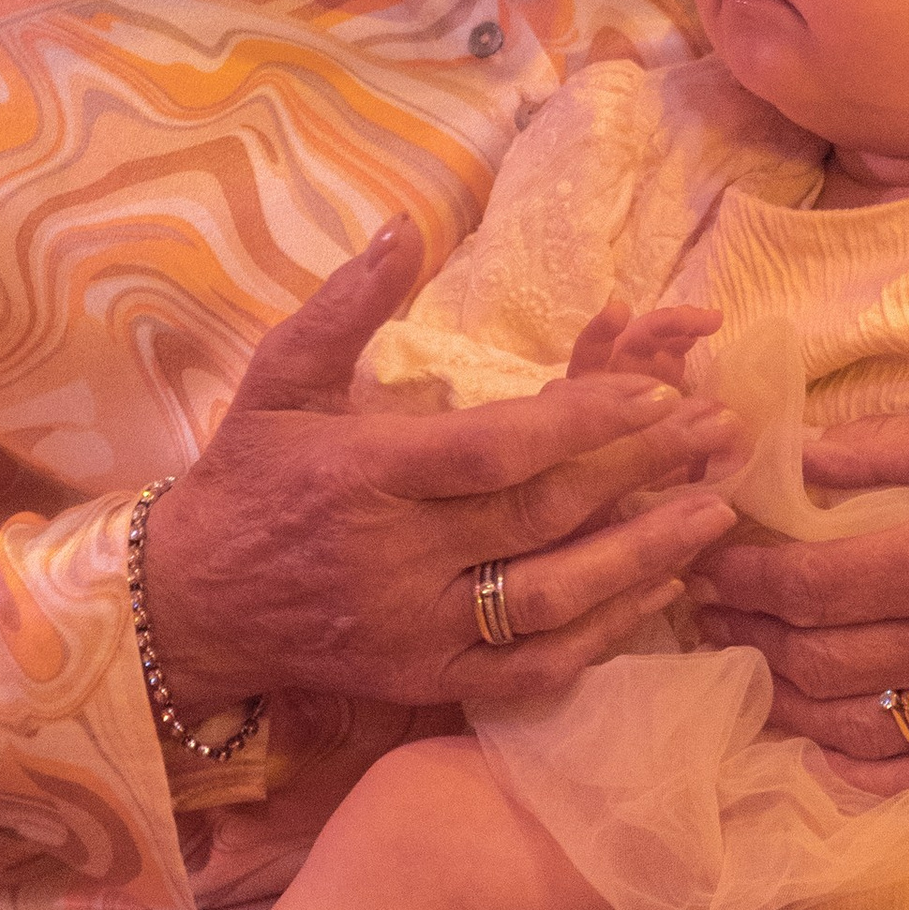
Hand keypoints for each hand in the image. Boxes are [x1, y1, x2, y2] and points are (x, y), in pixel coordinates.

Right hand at [140, 223, 744, 717]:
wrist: (187, 609)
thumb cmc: (244, 481)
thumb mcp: (277, 381)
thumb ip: (346, 306)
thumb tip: (405, 226)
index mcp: (366, 476)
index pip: (495, 449)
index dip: (584, 422)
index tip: (658, 390)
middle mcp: (396, 559)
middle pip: (542, 517)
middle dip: (641, 473)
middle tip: (720, 434)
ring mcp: (416, 630)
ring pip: (549, 600)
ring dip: (642, 558)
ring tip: (715, 512)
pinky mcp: (425, 683)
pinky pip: (529, 670)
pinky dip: (599, 637)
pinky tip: (655, 594)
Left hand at [692, 400, 908, 792]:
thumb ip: (902, 444)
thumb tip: (805, 455)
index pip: (809, 584)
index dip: (743, 579)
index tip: (704, 562)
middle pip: (817, 655)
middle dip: (748, 632)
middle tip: (706, 612)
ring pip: (852, 720)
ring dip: (786, 697)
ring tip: (749, 666)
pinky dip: (860, 768)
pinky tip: (821, 749)